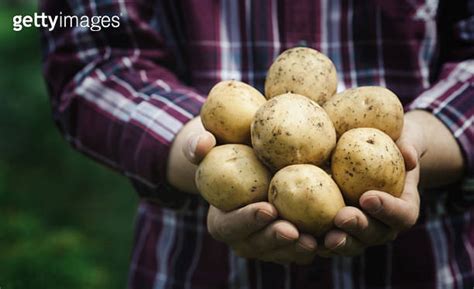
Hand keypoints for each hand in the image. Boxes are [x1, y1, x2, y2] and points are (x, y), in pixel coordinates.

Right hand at [184, 120, 317, 264]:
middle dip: (275, 241)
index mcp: (221, 219)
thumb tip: (203, 143)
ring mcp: (267, 242)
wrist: (247, 164)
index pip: (229, 225)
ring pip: (281, 253)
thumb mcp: (209, 146)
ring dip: (297, 249)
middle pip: (257, 246)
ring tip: (315, 240)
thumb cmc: (225, 152)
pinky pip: (300, 248)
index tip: (267, 208)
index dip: (246, 220)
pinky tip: (333, 235)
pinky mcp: (288, 240)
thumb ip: (198, 145)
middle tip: (293, 230)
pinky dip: (317, 245)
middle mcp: (243, 237)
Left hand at [321, 117, 426, 255]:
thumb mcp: (402, 139)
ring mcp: (361, 231)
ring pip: (353, 244)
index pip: (402, 215)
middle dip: (358, 228)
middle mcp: (385, 225)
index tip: (368, 197)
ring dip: (339, 242)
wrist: (372, 154)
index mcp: (404, 206)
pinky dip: (317, 241)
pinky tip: (302, 236)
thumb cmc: (390, 143)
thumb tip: (408, 154)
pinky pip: (329, 241)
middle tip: (342, 217)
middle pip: (375, 234)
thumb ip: (408, 145)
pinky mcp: (339, 230)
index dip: (388, 210)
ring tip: (324, 237)